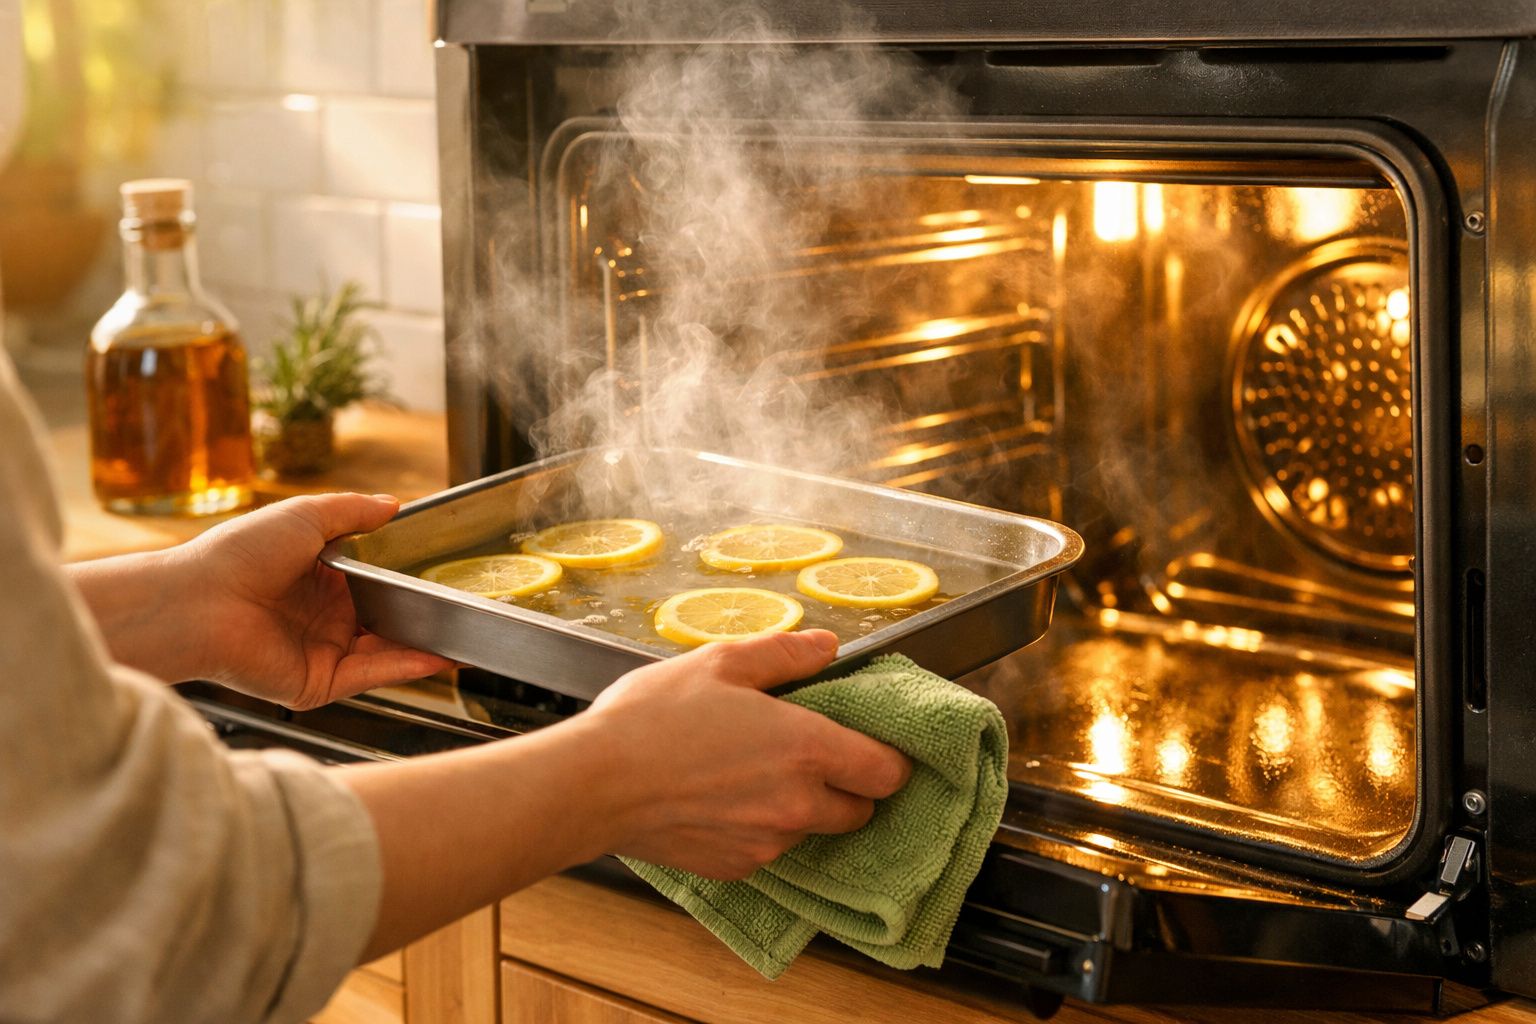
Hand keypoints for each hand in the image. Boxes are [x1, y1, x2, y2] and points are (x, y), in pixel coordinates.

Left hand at [172, 493, 453, 707]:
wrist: (198, 603)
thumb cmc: (238, 554)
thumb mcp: (305, 515)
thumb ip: (354, 510)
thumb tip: (394, 504)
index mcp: (318, 578)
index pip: (375, 582)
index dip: (408, 580)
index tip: (443, 575)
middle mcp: (322, 617)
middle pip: (386, 619)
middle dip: (423, 617)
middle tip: (465, 607)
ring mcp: (322, 652)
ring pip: (386, 651)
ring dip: (425, 645)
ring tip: (466, 635)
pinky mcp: (318, 683)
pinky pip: (372, 675)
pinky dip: (407, 668)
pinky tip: (438, 655)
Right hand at [587, 630, 912, 879]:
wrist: (592, 784)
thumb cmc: (651, 719)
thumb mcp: (720, 663)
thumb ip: (786, 653)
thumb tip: (827, 647)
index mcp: (806, 749)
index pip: (889, 772)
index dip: (887, 757)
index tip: (870, 743)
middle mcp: (797, 805)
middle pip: (861, 810)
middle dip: (848, 785)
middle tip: (810, 754)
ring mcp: (768, 843)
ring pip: (814, 830)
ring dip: (802, 807)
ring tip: (753, 772)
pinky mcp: (737, 867)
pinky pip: (772, 850)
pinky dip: (762, 828)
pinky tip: (724, 797)